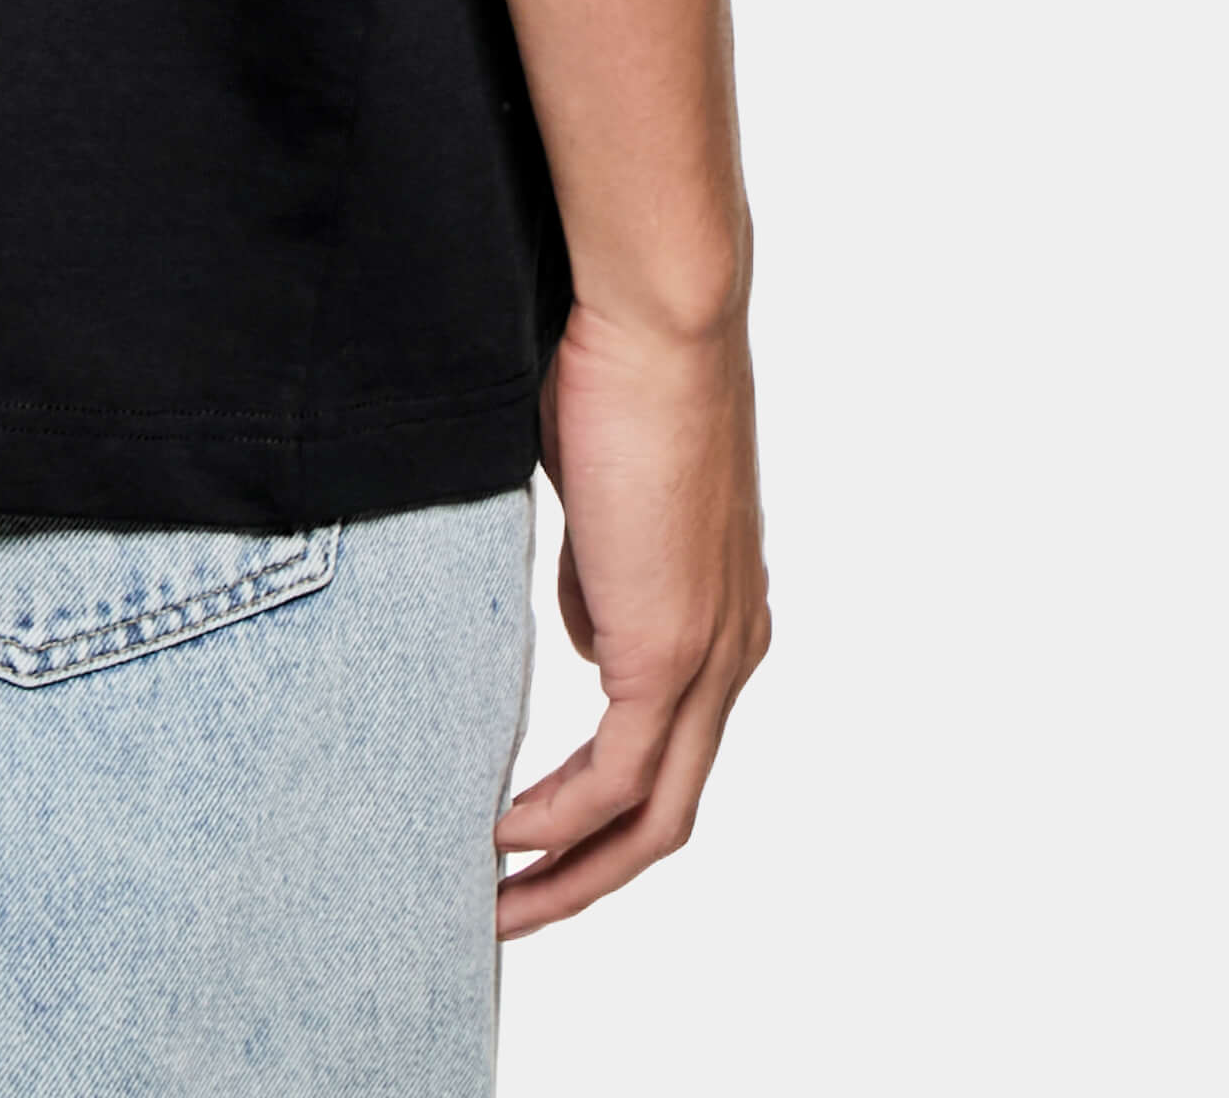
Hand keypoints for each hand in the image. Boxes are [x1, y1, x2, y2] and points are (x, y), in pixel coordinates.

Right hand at [498, 295, 771, 936]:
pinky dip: (561, 824)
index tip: (525, 834)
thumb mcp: (600, 499)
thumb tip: (585, 636)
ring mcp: (709, 657)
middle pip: (669, 814)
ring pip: (655, 817)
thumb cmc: (616, 371)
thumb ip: (598, 575)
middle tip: (509, 912)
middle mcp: (731, 652)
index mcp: (720, 615)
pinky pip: (619, 778)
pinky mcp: (672, 648)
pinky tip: (504, 837)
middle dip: (587, 878)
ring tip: (497, 903)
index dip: (599, 810)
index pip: (667, 751)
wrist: (657, 316)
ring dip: (573, 874)